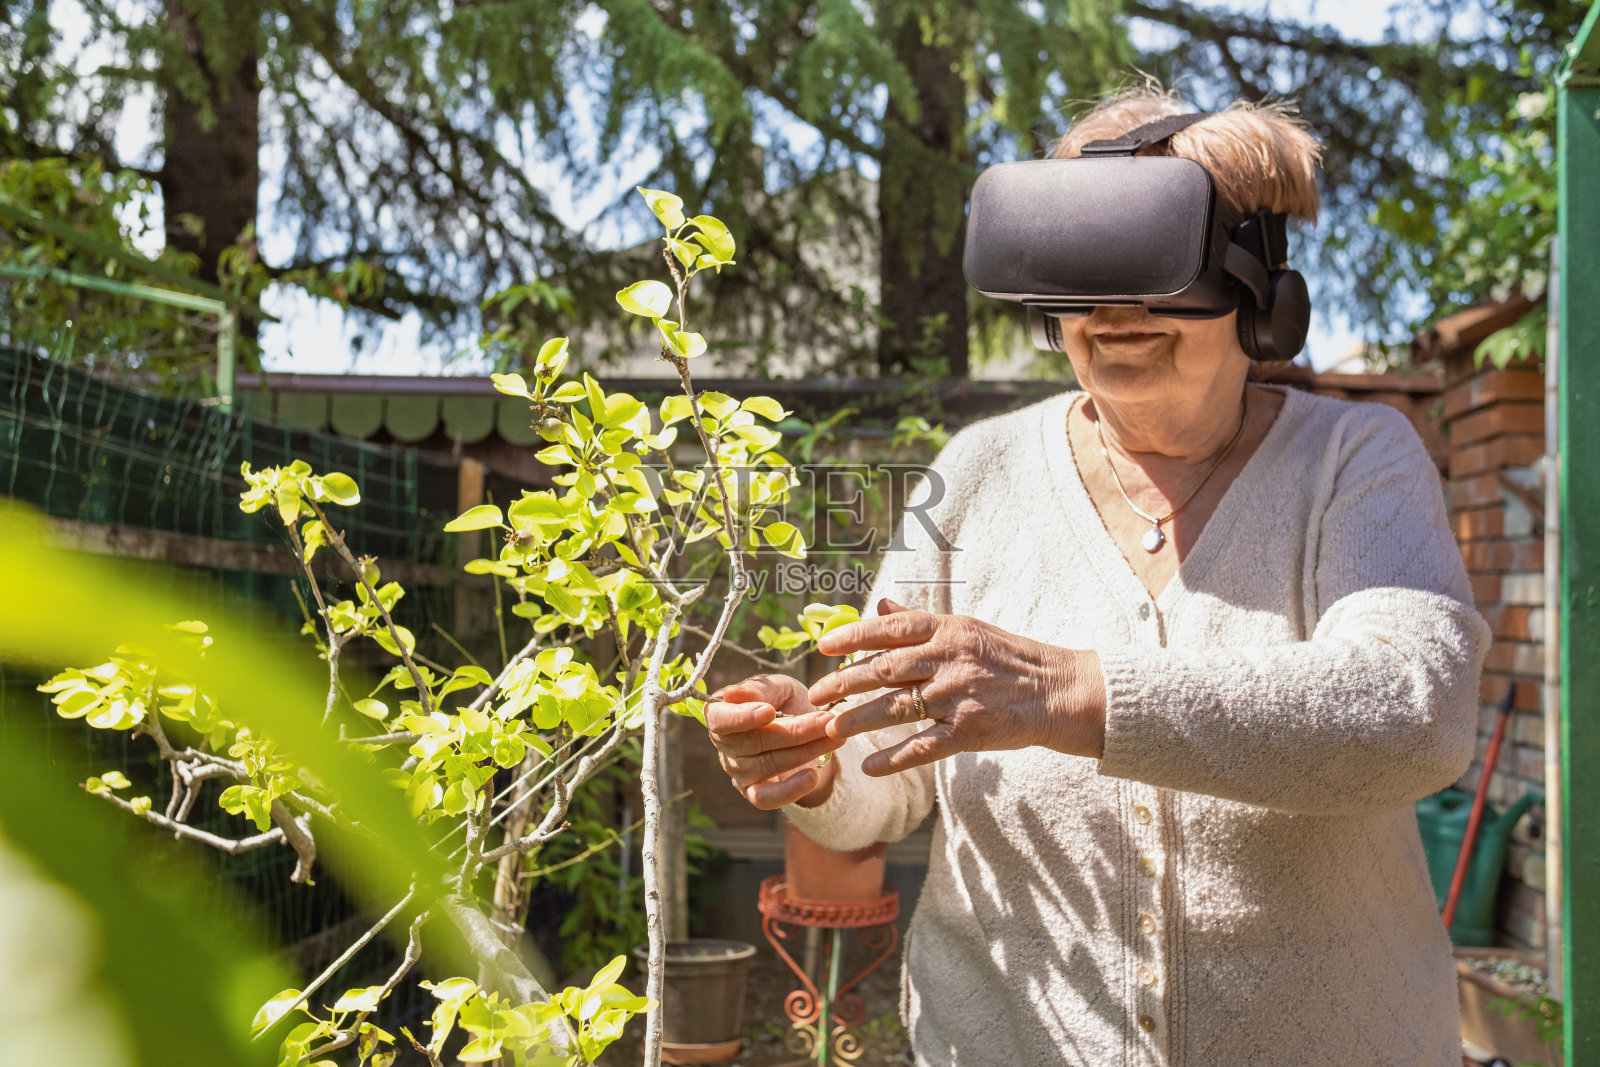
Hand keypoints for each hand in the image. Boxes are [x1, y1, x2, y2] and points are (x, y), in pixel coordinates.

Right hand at [705, 674, 842, 809]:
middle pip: (754, 742)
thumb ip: (759, 688)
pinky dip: (789, 789)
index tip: (769, 711)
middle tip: (827, 720)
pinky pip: (766, 798)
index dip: (742, 717)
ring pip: (768, 765)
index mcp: (721, 712)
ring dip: (805, 752)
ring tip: (834, 738)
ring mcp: (738, 771)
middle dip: (795, 731)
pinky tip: (812, 776)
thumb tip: (733, 694)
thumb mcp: (779, 687)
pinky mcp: (754, 792)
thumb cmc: (786, 701)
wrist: (806, 728)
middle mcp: (725, 744)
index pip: (720, 719)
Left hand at [807, 599, 1105, 775]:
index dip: (854, 636)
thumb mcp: (966, 628)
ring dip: (858, 719)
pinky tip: (868, 767)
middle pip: (883, 670)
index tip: (825, 646)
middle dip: (843, 683)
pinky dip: (893, 759)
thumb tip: (879, 604)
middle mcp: (948, 660)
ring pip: (895, 708)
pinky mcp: (968, 732)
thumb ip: (918, 621)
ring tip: (831, 729)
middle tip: (815, 694)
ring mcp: (957, 697)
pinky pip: (922, 747)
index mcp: (947, 630)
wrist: (1058, 691)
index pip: (890, 628)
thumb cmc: (1009, 658)